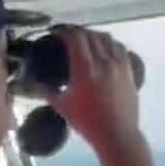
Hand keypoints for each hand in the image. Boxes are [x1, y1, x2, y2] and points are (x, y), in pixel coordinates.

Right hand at [48, 27, 142, 152]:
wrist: (117, 134)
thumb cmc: (87, 122)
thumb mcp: (62, 106)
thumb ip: (46, 91)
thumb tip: (34, 81)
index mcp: (85, 68)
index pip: (76, 38)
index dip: (65, 31)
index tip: (57, 33)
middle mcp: (103, 62)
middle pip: (91, 35)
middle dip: (78, 32)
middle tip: (68, 36)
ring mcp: (119, 65)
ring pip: (107, 39)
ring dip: (95, 36)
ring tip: (87, 41)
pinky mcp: (130, 70)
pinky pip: (120, 49)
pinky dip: (111, 44)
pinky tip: (106, 49)